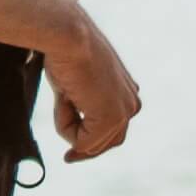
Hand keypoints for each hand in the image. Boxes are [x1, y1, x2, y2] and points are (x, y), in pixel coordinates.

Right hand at [40, 3, 140, 162]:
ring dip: (69, 127)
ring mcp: (124, 113)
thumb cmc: (67, 53)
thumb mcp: (75, 84)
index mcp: (128, 93)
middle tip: (68, 158)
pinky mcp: (110, 119)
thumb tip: (72, 131)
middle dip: (86, 150)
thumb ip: (79, 105)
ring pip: (91, 143)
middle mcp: (132, 104)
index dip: (92, 143)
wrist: (70, 36)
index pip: (113, 130)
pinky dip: (65, 126)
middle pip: (108, 142)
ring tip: (63, 96)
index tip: (72, 153)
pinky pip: (82, 141)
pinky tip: (65, 97)